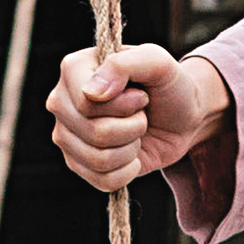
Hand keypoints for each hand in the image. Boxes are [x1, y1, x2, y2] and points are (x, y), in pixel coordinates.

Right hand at [46, 42, 230, 193]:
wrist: (182, 118)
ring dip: (132, 148)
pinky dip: (128, 170)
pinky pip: (103, 180)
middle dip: (133, 127)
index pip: (87, 103)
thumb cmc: (167, 85)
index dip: (124, 106)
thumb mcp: (156, 62)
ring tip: (137, 131)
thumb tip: (92, 93)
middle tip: (141, 114)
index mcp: (74, 69)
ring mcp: (66, 135)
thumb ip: (123, 65)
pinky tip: (131, 153)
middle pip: (95, 133)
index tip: (141, 95)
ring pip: (99, 159)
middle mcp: (62, 102)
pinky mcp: (77, 163)